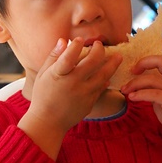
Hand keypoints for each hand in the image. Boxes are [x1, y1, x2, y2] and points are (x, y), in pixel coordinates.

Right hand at [18, 38, 120, 158]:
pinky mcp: (90, 102)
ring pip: (103, 75)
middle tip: (99, 44)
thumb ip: (53, 57)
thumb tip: (63, 40)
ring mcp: (83, 93)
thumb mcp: (43, 75)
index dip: (76, 46)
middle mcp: (72, 83)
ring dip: (112, 64)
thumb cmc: (43, 96)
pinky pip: (102, 88)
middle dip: (99, 50)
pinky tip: (109, 73)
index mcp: (58, 75)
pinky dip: (106, 79)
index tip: (79, 40)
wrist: (49, 122)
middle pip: (92, 62)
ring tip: (118, 57)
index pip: (69, 57)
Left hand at [121, 39, 161, 147]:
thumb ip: (157, 86)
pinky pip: (153, 94)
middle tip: (131, 71)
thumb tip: (136, 79)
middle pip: (160, 61)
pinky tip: (132, 98)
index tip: (156, 42)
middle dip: (142, 62)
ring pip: (152, 79)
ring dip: (134, 83)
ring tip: (125, 90)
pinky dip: (139, 94)